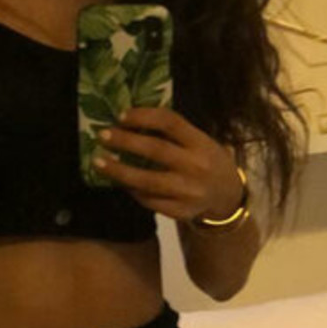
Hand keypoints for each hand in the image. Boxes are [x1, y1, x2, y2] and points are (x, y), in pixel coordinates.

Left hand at [93, 106, 241, 225]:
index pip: (170, 122)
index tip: (120, 115)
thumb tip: (128, 120)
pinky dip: (132, 192)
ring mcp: (189, 191)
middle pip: (155, 150)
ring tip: (99, 162)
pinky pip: (149, 202)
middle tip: (102, 136)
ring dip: (119, 171)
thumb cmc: (204, 160)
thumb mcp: (198, 141)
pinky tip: (120, 183)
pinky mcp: (181, 212)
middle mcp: (196, 166)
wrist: (227, 196)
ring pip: (147, 181)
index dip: (143, 116)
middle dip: (125, 142)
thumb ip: (173, 133)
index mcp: (201, 142)